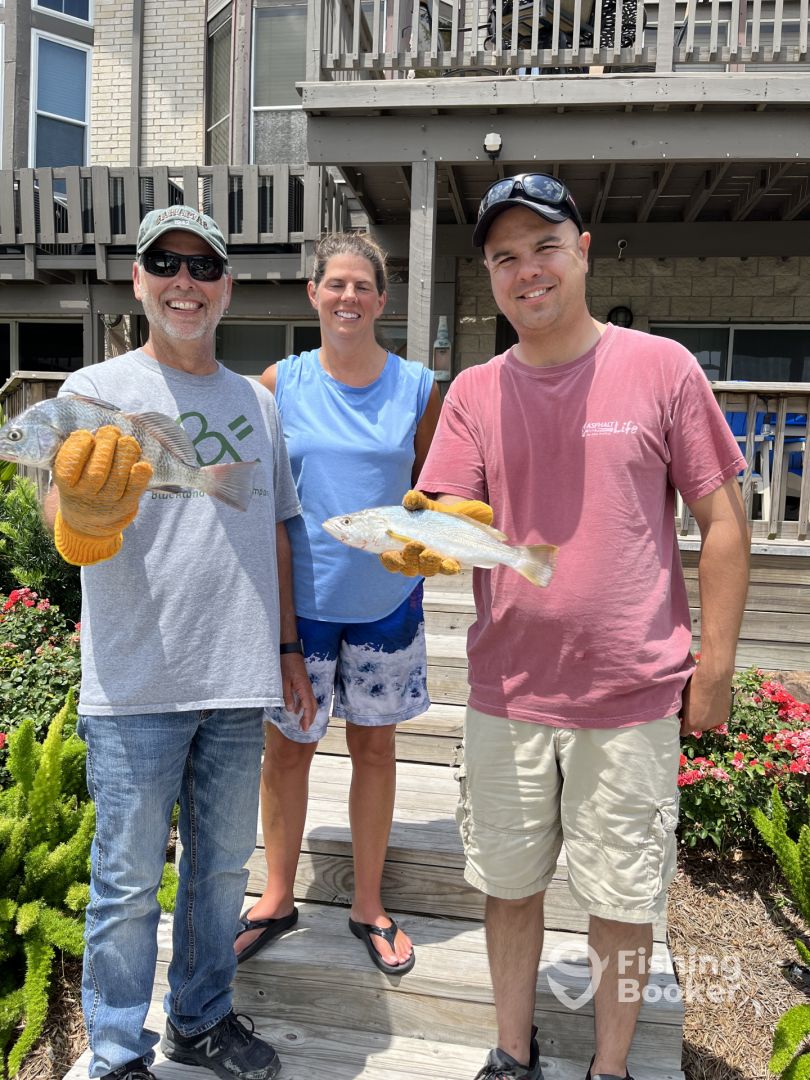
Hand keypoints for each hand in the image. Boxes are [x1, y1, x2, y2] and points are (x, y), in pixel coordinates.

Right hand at [52, 426, 152, 565]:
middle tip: (111, 431)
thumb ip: (75, 454)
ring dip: (124, 454)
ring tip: (126, 441)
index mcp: (67, 486)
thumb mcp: (69, 473)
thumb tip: (93, 432)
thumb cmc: (79, 484)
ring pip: (117, 478)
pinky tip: (141, 464)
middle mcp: (86, 496)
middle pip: (96, 472)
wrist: (88, 521)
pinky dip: (140, 476)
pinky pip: (135, 490)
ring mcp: (107, 502)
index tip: (86, 435)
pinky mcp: (126, 505)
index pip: (69, 467)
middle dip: (106, 446)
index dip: (79, 447)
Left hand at [280, 653, 317, 730]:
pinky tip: (297, 710)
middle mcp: (308, 689)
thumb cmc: (287, 666)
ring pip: (312, 703)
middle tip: (304, 728)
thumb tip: (291, 710)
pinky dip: (304, 706)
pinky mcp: (304, 684)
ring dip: (308, 713)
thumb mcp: (284, 682)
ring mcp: (307, 687)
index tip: (304, 728)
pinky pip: (307, 698)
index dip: (307, 719)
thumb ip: (288, 697)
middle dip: (310, 718)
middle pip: (313, 707)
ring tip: (302, 722)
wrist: (290, 652)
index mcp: (304, 689)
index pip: (308, 707)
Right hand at [378, 489, 495, 576]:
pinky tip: (451, 564)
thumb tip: (410, 499)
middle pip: (408, 568)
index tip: (395, 554)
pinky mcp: (447, 563)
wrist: (454, 514)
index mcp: (399, 547)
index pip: (390, 560)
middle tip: (416, 544)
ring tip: (432, 553)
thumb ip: (415, 501)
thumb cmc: (430, 512)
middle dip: (411, 558)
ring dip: (428, 564)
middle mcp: (413, 559)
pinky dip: (448, 568)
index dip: (391, 560)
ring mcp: (430, 563)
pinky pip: (446, 570)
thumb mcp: (422, 504)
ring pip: (426, 570)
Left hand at [679, 663, 734, 735]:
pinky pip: (716, 718)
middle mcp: (704, 727)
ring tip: (704, 705)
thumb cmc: (694, 686)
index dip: (682, 725)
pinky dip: (714, 713)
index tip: (682, 719)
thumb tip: (681, 716)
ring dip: (705, 718)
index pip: (683, 732)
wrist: (713, 677)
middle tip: (693, 709)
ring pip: (707, 724)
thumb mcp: (683, 700)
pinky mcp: (724, 717)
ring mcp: (715, 723)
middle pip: (696, 728)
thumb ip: (682, 712)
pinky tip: (712, 703)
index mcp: (691, 724)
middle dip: (694, 721)